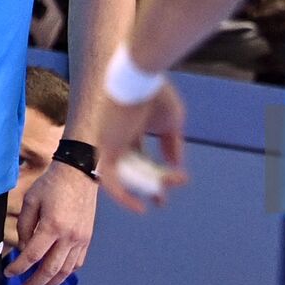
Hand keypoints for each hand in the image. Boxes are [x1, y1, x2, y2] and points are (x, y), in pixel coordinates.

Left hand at [4, 161, 96, 284]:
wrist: (78, 171)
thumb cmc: (54, 182)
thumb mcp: (31, 200)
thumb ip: (24, 226)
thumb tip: (24, 246)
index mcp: (52, 225)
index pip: (32, 256)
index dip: (18, 268)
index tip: (9, 273)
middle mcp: (68, 235)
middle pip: (50, 270)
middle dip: (34, 283)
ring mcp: (80, 238)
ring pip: (66, 270)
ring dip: (51, 282)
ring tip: (39, 284)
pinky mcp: (87, 237)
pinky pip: (77, 262)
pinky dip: (66, 271)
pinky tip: (57, 272)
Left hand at [95, 82, 188, 212]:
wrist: (139, 77)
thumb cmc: (155, 94)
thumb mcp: (172, 122)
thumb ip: (173, 145)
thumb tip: (174, 167)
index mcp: (130, 129)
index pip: (142, 157)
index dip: (157, 171)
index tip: (177, 179)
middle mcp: (117, 138)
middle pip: (134, 168)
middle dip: (149, 185)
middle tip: (162, 200)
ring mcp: (110, 144)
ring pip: (126, 176)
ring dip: (145, 189)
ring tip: (161, 198)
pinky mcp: (107, 150)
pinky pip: (112, 181)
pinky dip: (124, 196)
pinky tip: (141, 207)